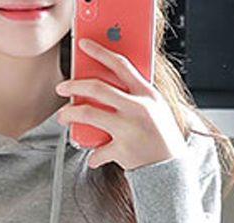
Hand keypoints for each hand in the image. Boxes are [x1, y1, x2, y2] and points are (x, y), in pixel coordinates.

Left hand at [55, 37, 186, 169]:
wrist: (171, 167)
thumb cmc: (162, 137)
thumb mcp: (157, 109)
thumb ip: (137, 96)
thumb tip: (110, 87)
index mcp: (147, 94)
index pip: (121, 65)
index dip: (100, 52)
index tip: (83, 46)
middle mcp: (138, 108)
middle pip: (98, 88)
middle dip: (74, 85)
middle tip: (62, 88)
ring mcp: (129, 128)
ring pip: (89, 114)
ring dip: (70, 114)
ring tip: (63, 117)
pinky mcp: (122, 150)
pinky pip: (98, 152)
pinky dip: (94, 156)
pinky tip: (94, 158)